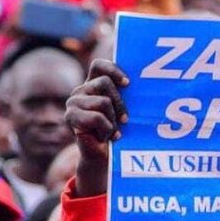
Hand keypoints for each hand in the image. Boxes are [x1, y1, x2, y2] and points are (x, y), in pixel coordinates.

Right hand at [65, 59, 128, 196]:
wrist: (104, 155)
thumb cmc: (119, 130)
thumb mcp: (125, 109)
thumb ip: (128, 94)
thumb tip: (149, 85)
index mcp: (93, 84)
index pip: (99, 65)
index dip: (113, 70)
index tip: (128, 84)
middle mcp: (81, 90)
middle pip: (104, 83)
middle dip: (119, 102)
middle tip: (124, 119)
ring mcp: (73, 102)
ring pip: (103, 101)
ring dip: (113, 119)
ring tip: (112, 129)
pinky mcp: (70, 117)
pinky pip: (96, 117)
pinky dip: (106, 129)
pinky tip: (106, 136)